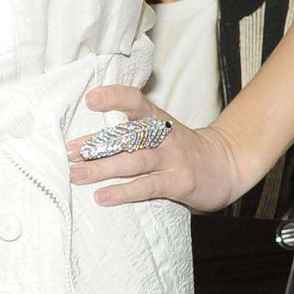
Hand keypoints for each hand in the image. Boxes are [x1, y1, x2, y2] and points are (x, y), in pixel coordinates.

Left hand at [65, 84, 247, 213]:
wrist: (225, 165)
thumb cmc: (182, 150)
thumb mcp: (161, 132)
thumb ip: (133, 132)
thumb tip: (87, 142)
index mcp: (157, 120)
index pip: (135, 101)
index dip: (114, 97)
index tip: (90, 99)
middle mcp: (164, 136)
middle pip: (127, 136)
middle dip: (95, 144)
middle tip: (68, 152)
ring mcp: (173, 159)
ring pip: (133, 161)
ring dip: (102, 168)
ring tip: (77, 175)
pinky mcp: (180, 182)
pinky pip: (148, 186)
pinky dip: (124, 191)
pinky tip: (103, 196)